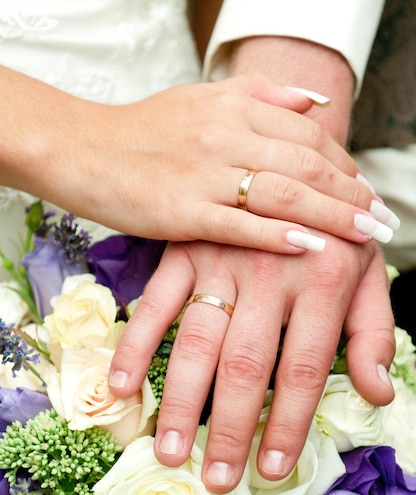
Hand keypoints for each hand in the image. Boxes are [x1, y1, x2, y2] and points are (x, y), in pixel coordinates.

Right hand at [3, 67, 396, 248]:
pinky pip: (240, 224)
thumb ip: (263, 95)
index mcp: (234, 105)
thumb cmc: (144, 131)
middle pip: (306, 163)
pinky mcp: (183, 211)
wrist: (84, 150)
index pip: (307, 134)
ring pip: (283, 193)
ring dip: (330, 215)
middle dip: (351, 193)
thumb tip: (318, 103)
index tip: (365, 190)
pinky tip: (311, 246)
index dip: (345, 163)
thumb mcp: (203, 99)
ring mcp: (204, 173)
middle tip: (381, 219)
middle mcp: (225, 134)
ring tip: (364, 235)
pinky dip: (279, 235)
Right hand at [109, 237, 395, 493]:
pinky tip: (120, 385)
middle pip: (246, 366)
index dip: (287, 426)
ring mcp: (222, 259)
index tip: (271, 470)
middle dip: (230, 428)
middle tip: (215, 480)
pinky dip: (135, 344)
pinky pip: (156, 301)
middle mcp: (271, 272)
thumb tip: (377, 394)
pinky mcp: (185, 249)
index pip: (304, 371)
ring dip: (179, 400)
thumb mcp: (368, 271)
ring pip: (197, 341)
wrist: (296, 158)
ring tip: (169, 450)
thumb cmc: (334, 227)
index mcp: (323, 281)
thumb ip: (373, 332)